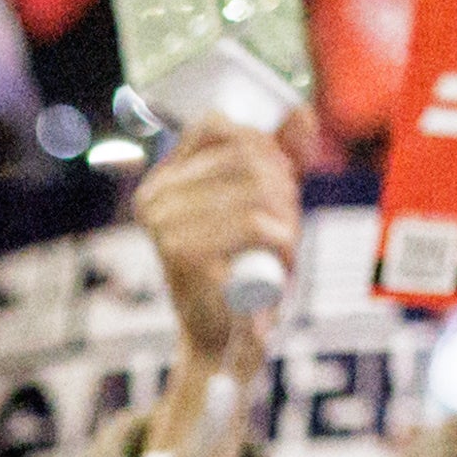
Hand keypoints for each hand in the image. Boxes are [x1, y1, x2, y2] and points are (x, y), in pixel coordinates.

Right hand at [130, 120, 304, 370]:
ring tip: (283, 249)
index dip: (260, 144)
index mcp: (161, 182)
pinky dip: (283, 244)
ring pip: (256, 190)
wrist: (225, 343)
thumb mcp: (260, 205)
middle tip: (286, 224)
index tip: (276, 182)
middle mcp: (155, 198)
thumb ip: (278, 158)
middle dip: (282, 187)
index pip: (215, 126)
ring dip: (287, 219)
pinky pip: (257, 225)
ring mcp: (166, 226)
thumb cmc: (242, 272)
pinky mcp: (186, 255)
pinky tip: (278, 267)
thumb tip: (301, 112)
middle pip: (244, 156)